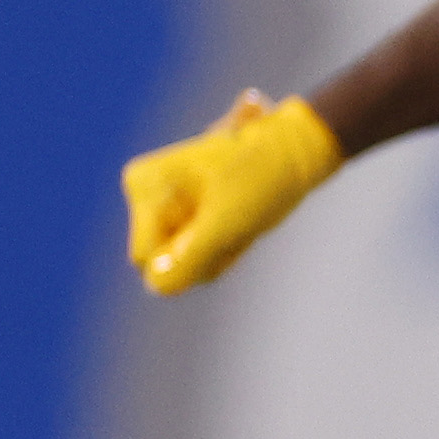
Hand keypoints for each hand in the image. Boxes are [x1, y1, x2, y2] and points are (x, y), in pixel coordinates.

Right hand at [124, 91, 344, 293]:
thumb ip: (191, 258)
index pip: (146, 257)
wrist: (293, 151)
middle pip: (164, 260)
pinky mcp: (182, 213)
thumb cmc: (262, 179)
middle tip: (237, 225)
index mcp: (145, 186)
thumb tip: (157, 287)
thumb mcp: (228, 224)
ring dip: (219, 251)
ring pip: (182, 260)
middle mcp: (145, 193)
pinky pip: (196, 252)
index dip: (188, 259)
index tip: (224, 228)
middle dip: (204, 254)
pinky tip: (239, 223)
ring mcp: (163, 204)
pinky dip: (223, 247)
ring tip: (241, 220)